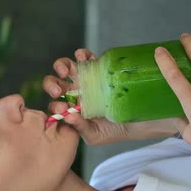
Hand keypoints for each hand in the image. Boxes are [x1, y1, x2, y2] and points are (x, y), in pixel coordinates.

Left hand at [43, 49, 179, 144]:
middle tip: (58, 90)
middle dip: (52, 85)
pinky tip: (82, 57)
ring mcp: (85, 80)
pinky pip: (85, 58)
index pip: (55, 105)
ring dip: (62, 66)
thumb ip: (80, 129)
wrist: (139, 120)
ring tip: (67, 71)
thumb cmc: (115, 130)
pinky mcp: (98, 68)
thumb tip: (68, 117)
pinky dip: (81, 55)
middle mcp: (75, 94)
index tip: (62, 108)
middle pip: (56, 84)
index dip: (54, 105)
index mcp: (71, 110)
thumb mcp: (96, 135)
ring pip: (66, 68)